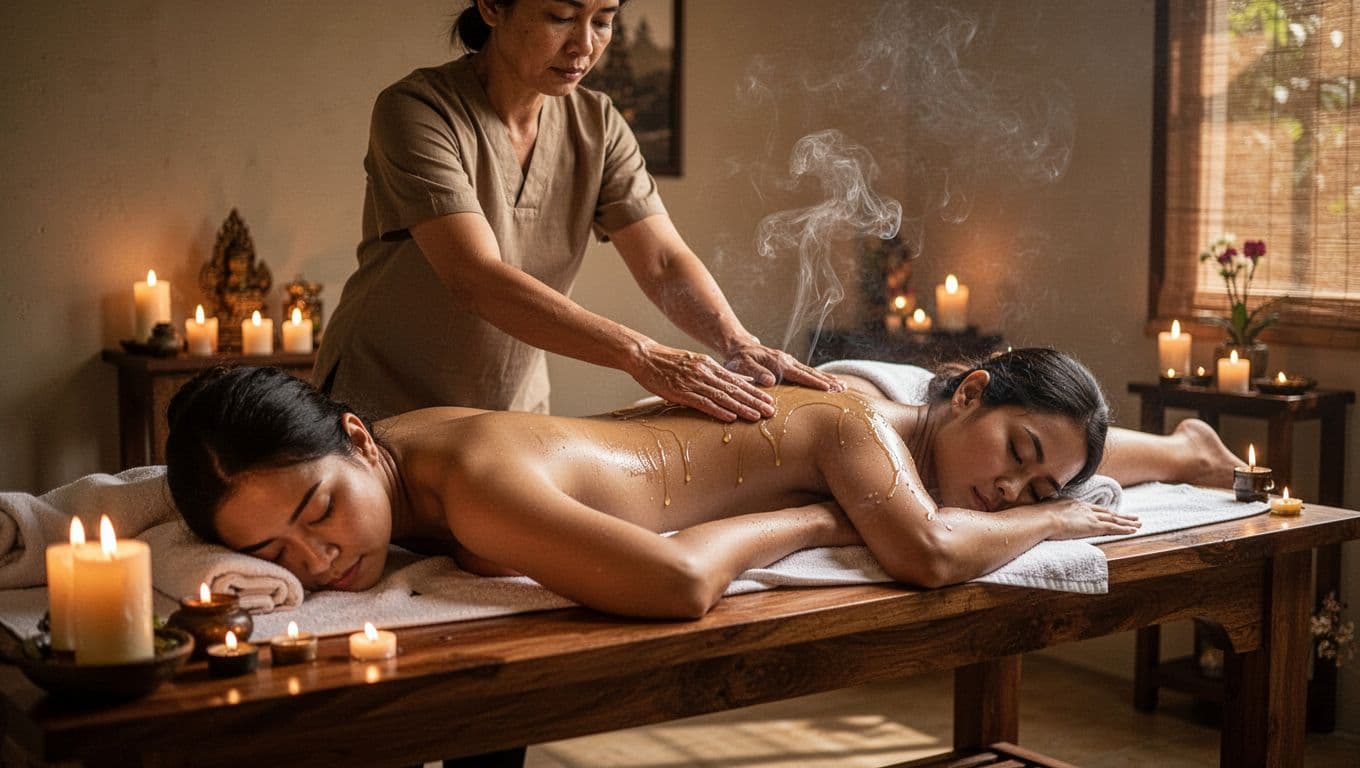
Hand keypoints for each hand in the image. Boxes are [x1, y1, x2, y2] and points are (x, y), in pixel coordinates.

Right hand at [628, 342, 775, 421]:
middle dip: (754, 401)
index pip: (737, 381)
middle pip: (734, 389)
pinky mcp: (681, 391)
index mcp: (709, 366)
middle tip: (771, 411)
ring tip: (757, 416)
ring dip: (741, 408)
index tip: (769, 400)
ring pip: (722, 397)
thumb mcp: (695, 362)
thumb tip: (736, 380)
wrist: (644, 356)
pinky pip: (703, 402)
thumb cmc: (668, 362)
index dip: (754, 392)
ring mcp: (693, 382)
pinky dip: (718, 410)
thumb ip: (715, 372)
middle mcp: (705, 373)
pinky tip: (730, 417)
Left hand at [722, 341, 843, 391]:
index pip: (800, 374)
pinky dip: (819, 376)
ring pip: (811, 371)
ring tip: (843, 385)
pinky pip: (806, 371)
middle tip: (844, 388)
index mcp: (779, 362)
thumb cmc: (738, 359)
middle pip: (811, 372)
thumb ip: (756, 373)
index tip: (828, 388)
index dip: (814, 382)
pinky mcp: (788, 364)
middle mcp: (787, 360)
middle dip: (828, 380)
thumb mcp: (743, 366)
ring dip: (827, 378)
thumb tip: (770, 381)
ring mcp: (789, 361)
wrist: (738, 347)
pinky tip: (827, 381)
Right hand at [1041, 498, 1140, 539]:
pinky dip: (1125, 529)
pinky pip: (1114, 528)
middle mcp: (1084, 508)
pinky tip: (1134, 530)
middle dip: (1119, 515)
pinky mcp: (1094, 527)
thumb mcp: (1042, 512)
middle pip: (1106, 512)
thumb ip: (1045, 514)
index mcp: (1073, 504)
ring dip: (1127, 521)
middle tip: (1132, 516)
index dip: (1102, 511)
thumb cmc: (1037, 517)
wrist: (1042, 518)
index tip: (1109, 512)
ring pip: (1113, 520)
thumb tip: (1036, 517)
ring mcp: (1090, 517)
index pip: (1092, 508)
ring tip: (1139, 523)